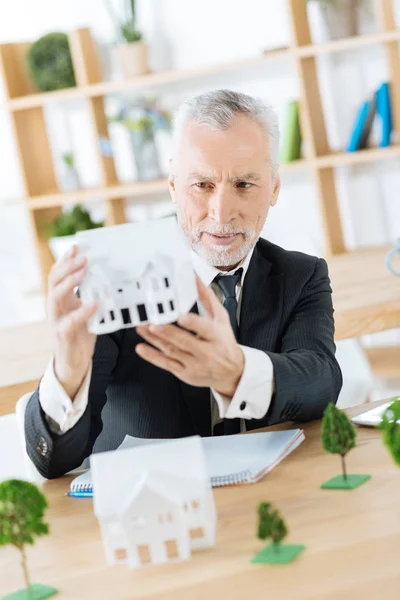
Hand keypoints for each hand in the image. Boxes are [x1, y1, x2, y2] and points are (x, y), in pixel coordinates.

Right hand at [47, 245, 97, 399]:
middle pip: (54, 280)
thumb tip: (106, 276)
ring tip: (83, 272)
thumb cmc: (80, 333)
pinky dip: (82, 311)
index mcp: (60, 299)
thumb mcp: (85, 309)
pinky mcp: (63, 335)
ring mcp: (56, 321)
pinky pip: (70, 322)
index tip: (76, 247)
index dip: (65, 260)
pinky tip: (93, 303)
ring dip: (69, 283)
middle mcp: (54, 307)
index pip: (57, 274)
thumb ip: (90, 294)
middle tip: (83, 257)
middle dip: (67, 266)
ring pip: (55, 297)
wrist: (73, 362)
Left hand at [136, 276, 244, 396]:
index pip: (204, 329)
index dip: (192, 323)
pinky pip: (166, 364)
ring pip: (172, 351)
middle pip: (184, 342)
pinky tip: (141, 348)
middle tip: (154, 323)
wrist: (231, 372)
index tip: (181, 316)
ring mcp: (194, 364)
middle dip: (168, 333)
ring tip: (142, 328)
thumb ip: (207, 298)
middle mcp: (206, 352)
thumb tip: (195, 277)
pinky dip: (153, 356)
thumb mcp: (221, 319)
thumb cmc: (224, 341)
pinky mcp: (184, 373)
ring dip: (155, 340)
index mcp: (216, 336)